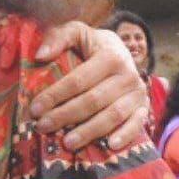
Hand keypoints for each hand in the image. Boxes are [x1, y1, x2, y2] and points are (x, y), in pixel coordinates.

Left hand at [29, 21, 147, 150]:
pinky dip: (125, 136)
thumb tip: (40, 56)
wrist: (120, 50)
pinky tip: (109, 146)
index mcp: (110, 56)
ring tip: (67, 143)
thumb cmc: (92, 45)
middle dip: (65, 116)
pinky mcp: (144, 107)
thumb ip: (58, 37)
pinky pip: (137, 124)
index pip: (78, 80)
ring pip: (112, 116)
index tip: (35, 109)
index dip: (55, 95)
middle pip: (92, 100)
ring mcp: (138, 93)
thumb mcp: (76, 32)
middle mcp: (127, 75)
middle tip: (42, 127)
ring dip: (89, 131)